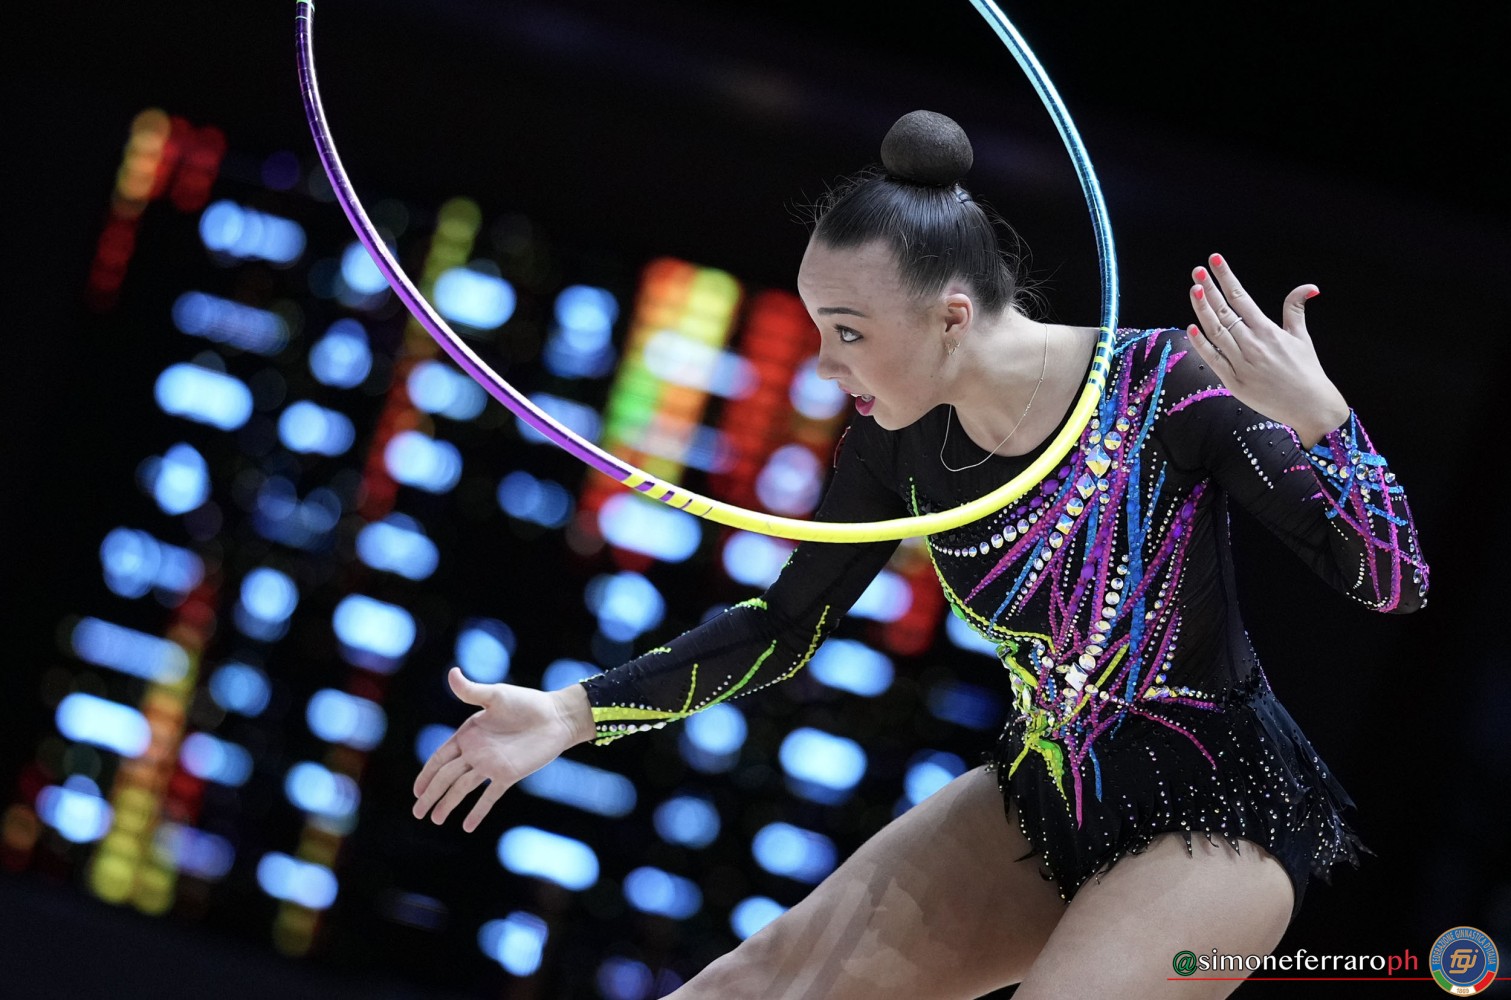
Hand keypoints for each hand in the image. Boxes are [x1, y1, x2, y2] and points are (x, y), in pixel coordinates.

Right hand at [412, 668, 590, 831]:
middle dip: (431, 794)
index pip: (440, 758)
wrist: (556, 717)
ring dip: (449, 804)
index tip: (415, 790)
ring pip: (463, 789)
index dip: (427, 774)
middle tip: (417, 812)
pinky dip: (478, 811)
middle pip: (447, 777)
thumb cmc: (527, 703)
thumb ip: (472, 691)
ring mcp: (491, 766)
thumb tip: (452, 672)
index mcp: (468, 735)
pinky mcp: (508, 775)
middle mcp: (476, 752)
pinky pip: (489, 796)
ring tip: (435, 820)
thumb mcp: (496, 695)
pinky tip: (467, 826)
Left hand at [1185, 253, 1349, 447]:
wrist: (1310, 406)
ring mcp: (1241, 363)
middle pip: (1224, 311)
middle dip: (1209, 289)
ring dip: (1202, 310)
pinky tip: (1192, 327)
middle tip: (1197, 270)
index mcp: (1268, 330)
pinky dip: (1202, 344)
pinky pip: (1213, 359)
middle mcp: (1252, 344)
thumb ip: (1296, 310)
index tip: (1215, 261)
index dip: (1226, 278)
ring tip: (1193, 289)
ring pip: (1216, 332)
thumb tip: (1309, 287)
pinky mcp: (1233, 382)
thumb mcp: (1302, 337)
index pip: (1241, 297)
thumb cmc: (1306, 371)